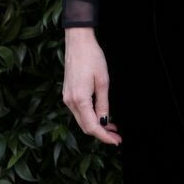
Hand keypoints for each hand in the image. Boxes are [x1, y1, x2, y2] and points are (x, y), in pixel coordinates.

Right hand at [63, 29, 122, 145]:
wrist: (77, 42)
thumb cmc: (92, 57)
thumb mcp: (103, 81)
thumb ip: (103, 103)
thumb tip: (105, 121)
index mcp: (79, 99)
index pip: (92, 126)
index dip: (104, 136)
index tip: (116, 141)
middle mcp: (70, 101)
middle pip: (85, 127)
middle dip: (101, 133)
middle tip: (117, 136)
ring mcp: (67, 98)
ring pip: (82, 120)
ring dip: (96, 126)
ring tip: (112, 127)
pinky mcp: (67, 93)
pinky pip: (79, 111)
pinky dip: (90, 117)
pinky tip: (101, 115)